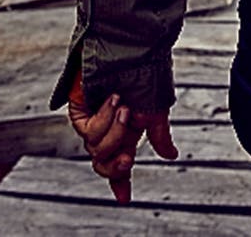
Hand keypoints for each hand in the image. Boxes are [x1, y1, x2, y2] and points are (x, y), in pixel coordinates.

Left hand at [65, 70, 176, 203]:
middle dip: (115, 166)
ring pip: (96, 148)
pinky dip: (103, 117)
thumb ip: (159, 136)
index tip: (124, 198)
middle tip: (126, 158)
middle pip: (103, 164)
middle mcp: (108, 130)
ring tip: (125, 108)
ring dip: (114, 131)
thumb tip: (171, 156)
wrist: (133, 52)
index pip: (120, 163)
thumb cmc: (147, 76)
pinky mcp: (80, 111)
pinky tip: (114, 99)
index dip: (120, 182)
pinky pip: (88, 130)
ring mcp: (93, 121)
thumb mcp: (156, 111)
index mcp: (126, 133)